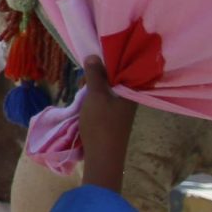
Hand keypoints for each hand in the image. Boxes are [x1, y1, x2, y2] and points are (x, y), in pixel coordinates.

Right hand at [78, 57, 138, 192]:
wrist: (103, 156)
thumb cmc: (102, 123)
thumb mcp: (96, 95)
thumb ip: (95, 74)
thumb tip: (93, 55)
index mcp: (130, 91)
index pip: (122, 67)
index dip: (107, 61)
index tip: (92, 58)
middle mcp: (129, 98)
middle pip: (113, 78)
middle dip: (97, 75)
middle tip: (84, 77)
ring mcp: (121, 109)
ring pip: (107, 89)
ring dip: (94, 87)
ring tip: (82, 88)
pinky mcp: (113, 118)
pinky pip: (104, 100)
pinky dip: (94, 97)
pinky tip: (85, 99)